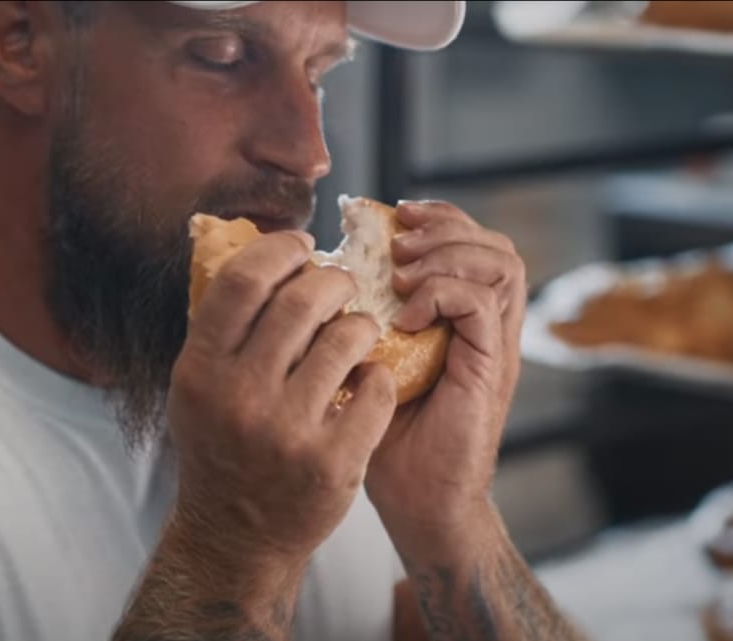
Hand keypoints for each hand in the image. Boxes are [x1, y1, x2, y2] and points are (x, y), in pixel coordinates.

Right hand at [168, 228, 398, 565]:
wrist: (236, 535)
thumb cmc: (220, 448)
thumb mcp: (197, 388)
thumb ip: (217, 329)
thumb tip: (247, 250)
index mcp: (201, 369)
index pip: (242, 280)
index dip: (279, 249)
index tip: (303, 247)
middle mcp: (240, 396)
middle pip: (302, 300)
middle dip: (334, 279)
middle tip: (343, 283)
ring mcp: (288, 431)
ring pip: (348, 338)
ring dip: (362, 325)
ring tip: (360, 333)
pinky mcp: (333, 462)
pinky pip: (378, 389)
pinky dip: (381, 377)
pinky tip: (371, 381)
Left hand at [364, 200, 526, 544]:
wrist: (417, 502)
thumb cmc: (383, 436)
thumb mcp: (363, 363)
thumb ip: (357, 319)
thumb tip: (313, 273)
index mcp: (459, 320)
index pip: (470, 243)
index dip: (438, 218)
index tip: (393, 214)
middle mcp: (485, 327)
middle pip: (493, 243)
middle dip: (445, 226)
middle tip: (398, 239)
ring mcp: (492, 347)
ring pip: (500, 264)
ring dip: (445, 254)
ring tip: (401, 273)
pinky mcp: (489, 369)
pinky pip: (483, 306)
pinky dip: (443, 295)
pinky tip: (405, 314)